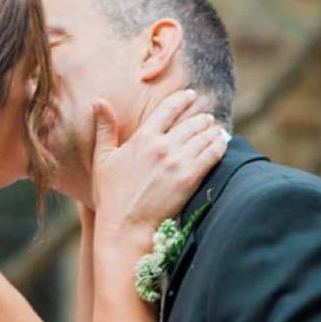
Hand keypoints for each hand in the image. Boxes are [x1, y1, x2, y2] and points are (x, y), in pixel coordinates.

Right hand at [91, 88, 226, 241]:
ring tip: (216, 130)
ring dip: (212, 131)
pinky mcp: (190, 179)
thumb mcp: (102, 158)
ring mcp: (178, 162)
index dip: (182, 99)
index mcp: (143, 138)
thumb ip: (104, 128)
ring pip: (203, 137)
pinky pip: (212, 155)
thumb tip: (98, 100)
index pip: (168, 108)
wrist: (125, 226)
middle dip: (201, 118)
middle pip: (190, 123)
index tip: (190, 96)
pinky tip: (222, 143)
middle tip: (207, 118)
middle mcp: (162, 146)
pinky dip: (219, 146)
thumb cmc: (110, 195)